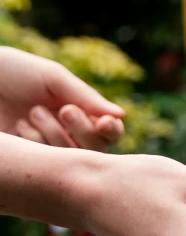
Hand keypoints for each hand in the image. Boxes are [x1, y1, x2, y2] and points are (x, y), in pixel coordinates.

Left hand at [0, 47, 124, 149]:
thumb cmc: (13, 71)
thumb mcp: (53, 78)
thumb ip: (86, 97)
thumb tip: (121, 115)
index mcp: (80, 110)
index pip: (109, 131)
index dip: (112, 130)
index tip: (105, 123)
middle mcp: (68, 132)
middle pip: (96, 150)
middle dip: (82, 131)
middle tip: (63, 111)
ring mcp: (46, 147)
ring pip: (70, 159)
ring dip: (55, 136)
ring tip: (32, 113)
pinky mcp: (25, 158)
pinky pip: (44, 165)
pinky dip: (35, 145)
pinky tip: (19, 127)